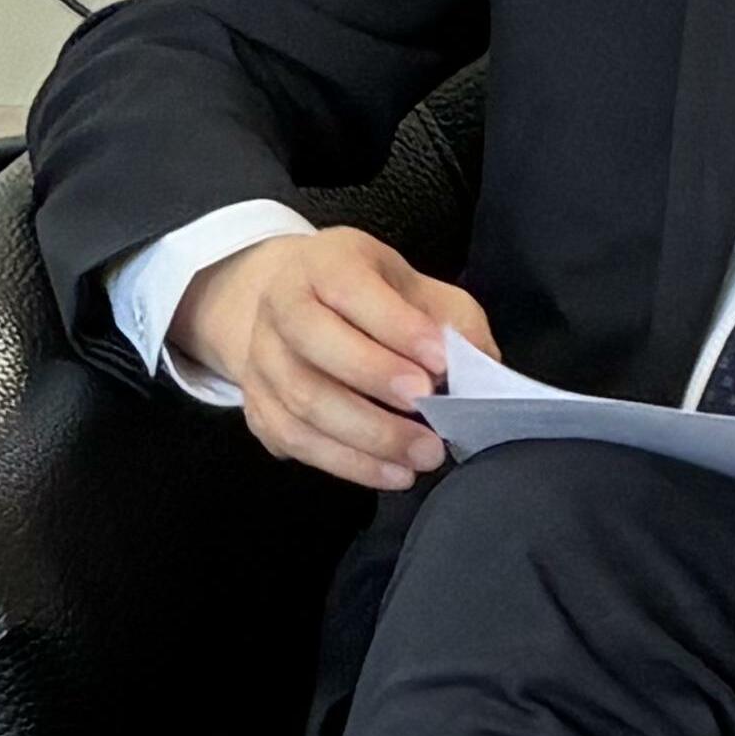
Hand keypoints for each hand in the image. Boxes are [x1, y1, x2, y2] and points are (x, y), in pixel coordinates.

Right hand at [166, 225, 498, 492]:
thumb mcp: (417, 290)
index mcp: (322, 263)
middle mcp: (279, 305)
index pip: (350, 289)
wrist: (295, 311)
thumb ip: (451, 323)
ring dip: (369, 436)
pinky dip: (348, 464)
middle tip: (430, 409)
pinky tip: (391, 472)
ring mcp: (260, 358)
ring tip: (423, 455)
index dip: (396, 328)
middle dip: (376, 381)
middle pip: (315, 345)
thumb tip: (477, 371)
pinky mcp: (257, 407)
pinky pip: (296, 441)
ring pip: (304, 403)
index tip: (441, 363)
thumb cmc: (370, 301)